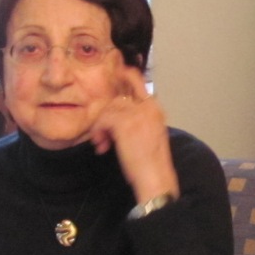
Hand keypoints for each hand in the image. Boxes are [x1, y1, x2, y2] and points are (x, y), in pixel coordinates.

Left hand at [90, 66, 178, 204]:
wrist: (156, 178)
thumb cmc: (152, 164)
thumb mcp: (149, 135)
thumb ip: (136, 120)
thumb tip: (114, 118)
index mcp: (155, 109)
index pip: (137, 81)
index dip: (123, 76)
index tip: (114, 76)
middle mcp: (148, 107)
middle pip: (117, 98)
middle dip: (105, 116)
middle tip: (101, 135)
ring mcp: (137, 113)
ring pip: (108, 109)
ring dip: (100, 127)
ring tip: (102, 144)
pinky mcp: (125, 122)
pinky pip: (104, 120)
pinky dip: (99, 133)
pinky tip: (103, 147)